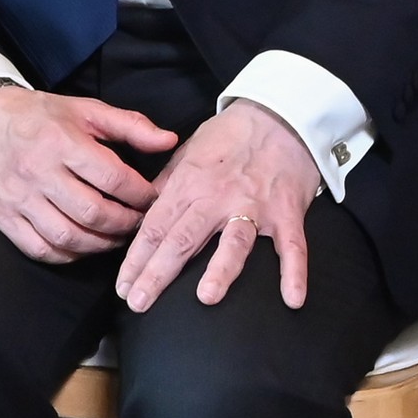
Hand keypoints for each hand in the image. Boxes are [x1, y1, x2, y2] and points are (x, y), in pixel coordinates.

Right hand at [0, 85, 174, 261]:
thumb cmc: (38, 115)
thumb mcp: (85, 110)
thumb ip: (130, 125)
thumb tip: (169, 141)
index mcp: (60, 141)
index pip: (113, 178)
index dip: (141, 194)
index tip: (152, 198)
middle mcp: (37, 171)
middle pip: (93, 213)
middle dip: (126, 224)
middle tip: (139, 222)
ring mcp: (18, 197)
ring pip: (68, 237)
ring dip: (101, 244)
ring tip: (116, 236)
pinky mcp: (3, 216)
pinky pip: (40, 249)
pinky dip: (67, 255)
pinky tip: (83, 245)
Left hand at [115, 101, 322, 312]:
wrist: (278, 114)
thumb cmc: (228, 136)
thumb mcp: (186, 154)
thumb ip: (165, 186)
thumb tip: (141, 215)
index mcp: (189, 185)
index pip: (155, 227)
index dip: (136, 258)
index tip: (123, 286)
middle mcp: (218, 198)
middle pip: (183, 239)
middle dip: (158, 273)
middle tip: (139, 302)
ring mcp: (254, 206)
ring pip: (234, 241)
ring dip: (221, 270)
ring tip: (205, 298)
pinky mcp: (288, 213)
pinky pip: (293, 247)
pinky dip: (294, 273)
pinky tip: (292, 300)